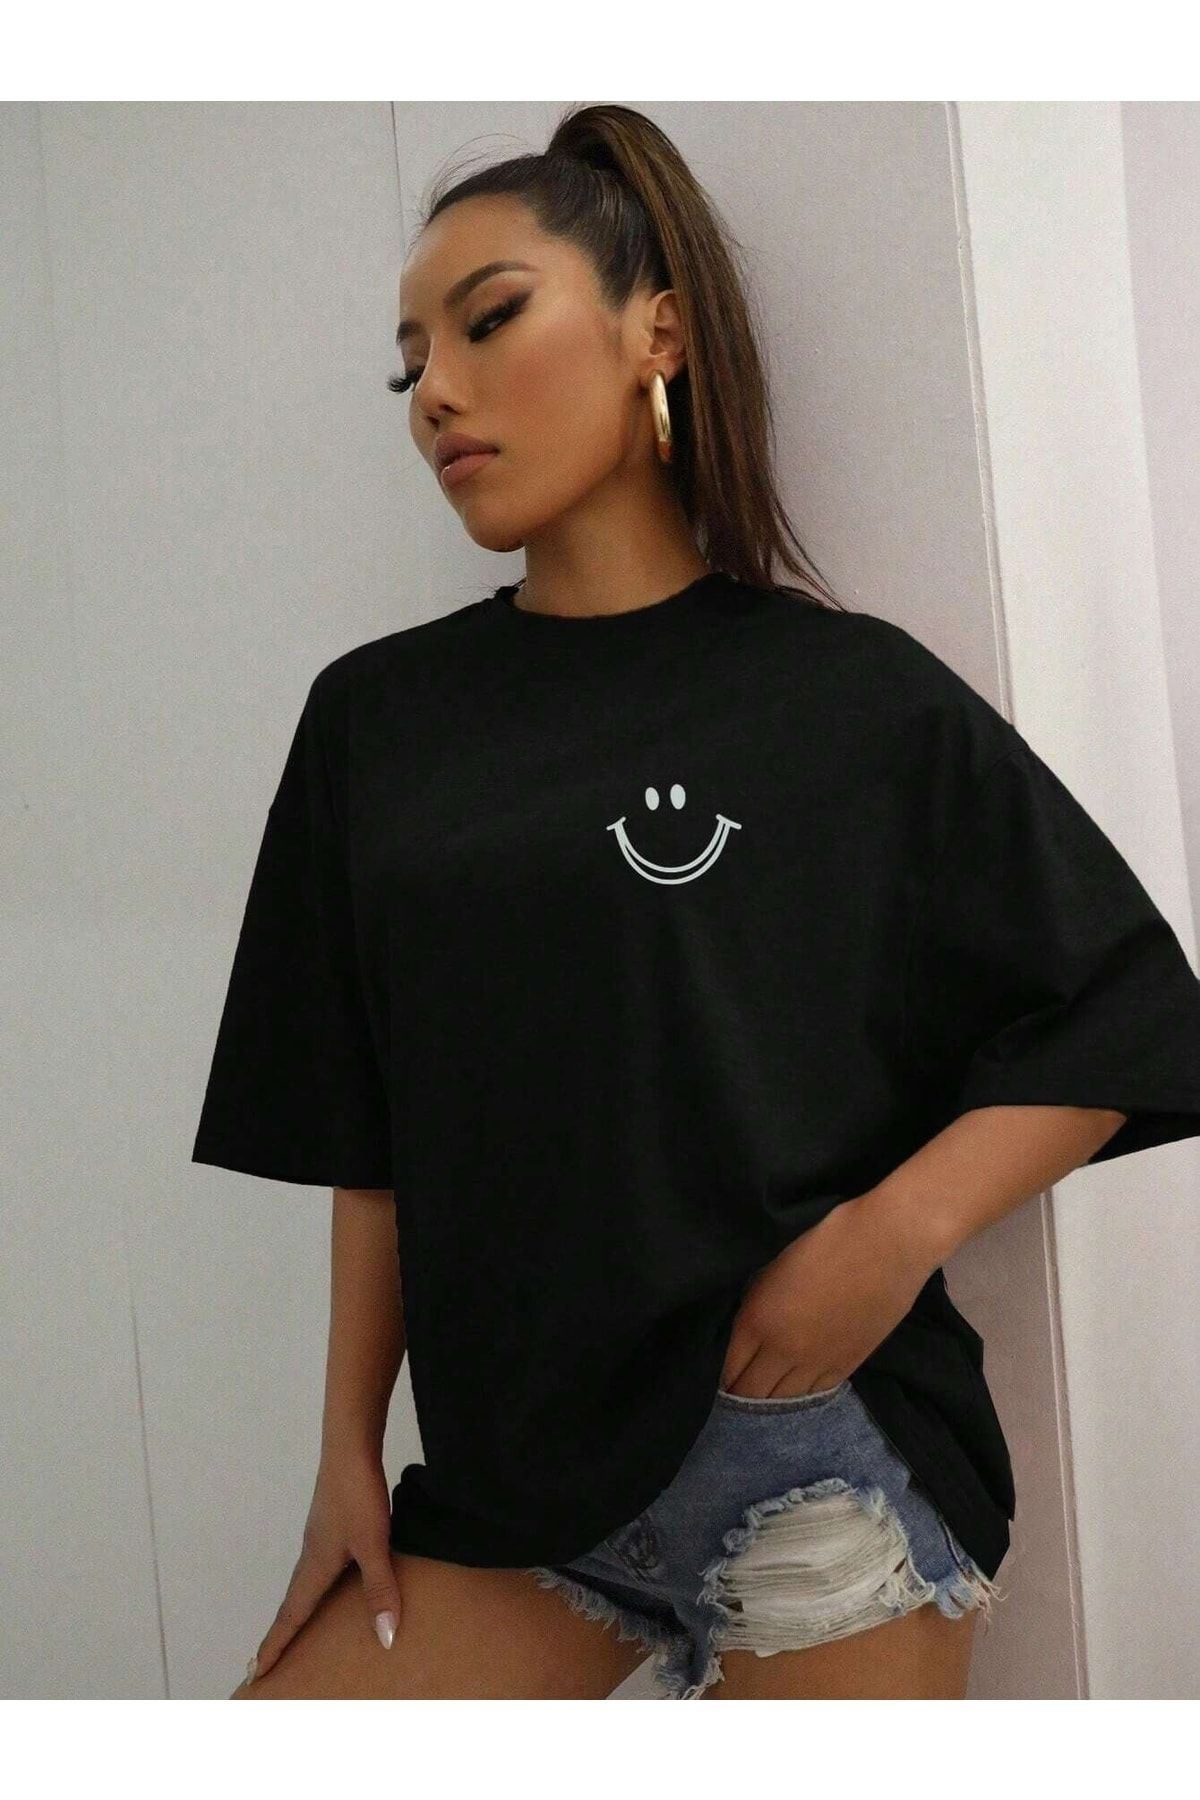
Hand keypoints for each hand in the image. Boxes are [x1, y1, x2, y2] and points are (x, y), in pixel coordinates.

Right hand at [241, 1446, 401, 1687]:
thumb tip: (385, 1638)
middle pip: (290, 1602)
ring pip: (303, 1583)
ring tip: (294, 1630)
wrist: (350, 1445)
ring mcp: (319, 1536)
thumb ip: (380, 1589)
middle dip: (279, 1634)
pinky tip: (329, 1583)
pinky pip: (316, 1565)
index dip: (275, 1646)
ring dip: (295, 1610)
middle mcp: (311, 1554)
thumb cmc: (358, 1495)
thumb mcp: (374, 1545)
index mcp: (315, 1566)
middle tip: (265, 1661)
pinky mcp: (330, 1521)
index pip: (290, 1616)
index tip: (255, 1673)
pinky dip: (312, 1587)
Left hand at [720, 1191, 940, 1398]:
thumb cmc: (828, 1237)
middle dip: (740, 1397)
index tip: (719, 1380)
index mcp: (757, 1319)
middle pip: (751, 1394)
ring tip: (762, 1401)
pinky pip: (815, 1395)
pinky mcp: (848, 1365)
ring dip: (768, 1405)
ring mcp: (817, 1362)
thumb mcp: (774, 1263)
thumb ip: (755, 1301)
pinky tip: (793, 1397)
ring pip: (783, 1401)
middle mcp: (783, 1349)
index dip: (720, 1378)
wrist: (889, 1243)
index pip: (728, 1368)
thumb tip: (745, 1325)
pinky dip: (799, 1398)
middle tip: (737, 1395)